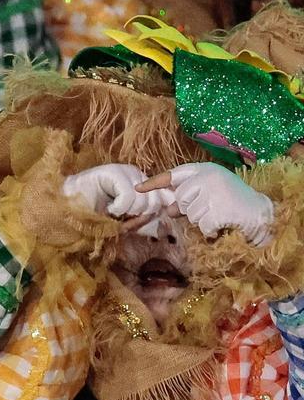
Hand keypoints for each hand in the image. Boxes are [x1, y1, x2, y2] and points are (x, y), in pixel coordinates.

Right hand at [61, 163, 172, 236]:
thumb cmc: (95, 215)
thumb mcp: (126, 218)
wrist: (67, 209)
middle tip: (120, 217)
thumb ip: (145, 215)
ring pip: (143, 201)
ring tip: (112, 212)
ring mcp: (126, 171)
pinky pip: (129, 198)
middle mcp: (137, 174)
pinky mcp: (113, 172)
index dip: (152, 213)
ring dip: (127, 214)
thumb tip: (165, 210)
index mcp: (142, 183)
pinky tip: (107, 209)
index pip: (164, 197)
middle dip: (138, 216)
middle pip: (156, 202)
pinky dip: (118, 210)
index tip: (133, 221)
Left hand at [137, 162, 274, 246]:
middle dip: (190, 209)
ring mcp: (214, 191)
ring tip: (220, 214)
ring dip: (202, 220)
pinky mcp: (218, 208)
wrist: (261, 213)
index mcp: (205, 169)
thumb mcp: (208, 195)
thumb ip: (187, 199)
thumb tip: (168, 209)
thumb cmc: (232, 203)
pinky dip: (210, 230)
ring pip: (190, 214)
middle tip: (211, 208)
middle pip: (180, 199)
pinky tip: (223, 225)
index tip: (138, 189)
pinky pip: (202, 226)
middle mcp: (208, 176)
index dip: (155, 183)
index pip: (174, 174)